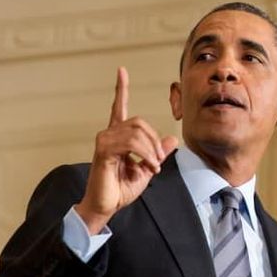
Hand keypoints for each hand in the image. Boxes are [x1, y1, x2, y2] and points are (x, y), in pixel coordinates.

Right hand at [76, 67, 178, 233]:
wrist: (106, 206)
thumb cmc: (121, 189)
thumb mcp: (147, 169)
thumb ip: (158, 153)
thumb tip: (172, 138)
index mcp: (118, 137)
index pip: (119, 107)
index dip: (121, 89)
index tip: (121, 70)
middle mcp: (109, 134)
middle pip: (139, 122)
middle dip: (155, 141)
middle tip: (158, 161)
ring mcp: (104, 141)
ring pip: (137, 133)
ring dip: (151, 152)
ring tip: (153, 167)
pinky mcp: (104, 151)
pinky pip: (131, 144)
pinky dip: (145, 155)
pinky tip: (148, 167)